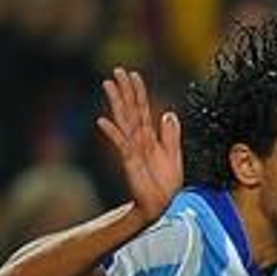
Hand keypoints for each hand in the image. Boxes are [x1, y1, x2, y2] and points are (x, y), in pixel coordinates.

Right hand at [97, 67, 181, 225]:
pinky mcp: (129, 160)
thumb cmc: (166, 183)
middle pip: (130, 109)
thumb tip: (169, 113)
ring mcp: (132, 148)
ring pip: (123, 120)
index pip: (143, 109)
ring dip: (116, 102)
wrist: (163, 205)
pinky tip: (102, 120)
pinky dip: (112, 132)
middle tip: (117, 70)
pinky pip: (120, 144)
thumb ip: (170, 135)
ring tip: (108, 84)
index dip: (139, 92)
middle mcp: (139, 139)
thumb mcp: (174, 155)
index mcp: (150, 137)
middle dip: (124, 90)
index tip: (134, 75)